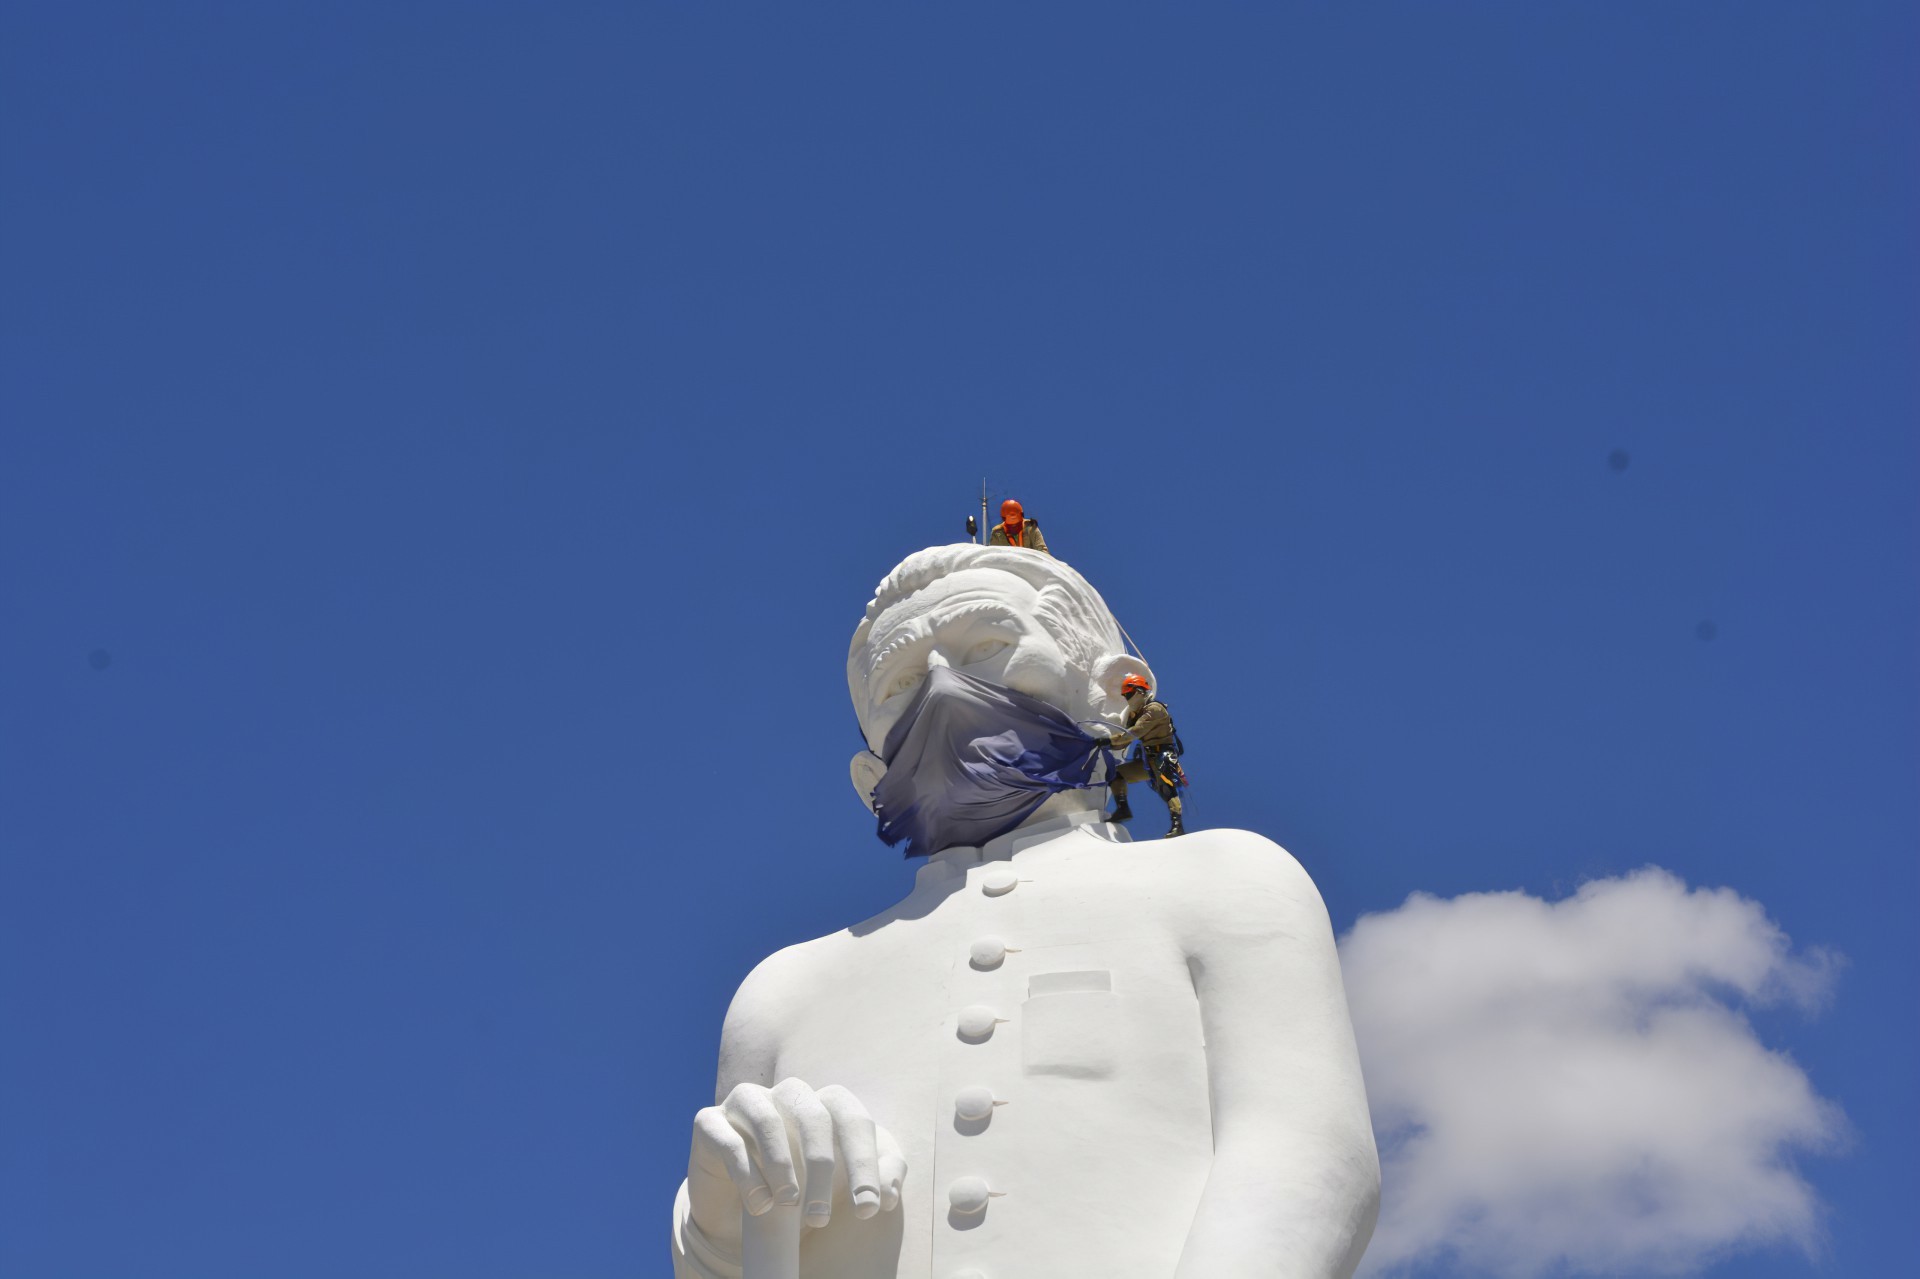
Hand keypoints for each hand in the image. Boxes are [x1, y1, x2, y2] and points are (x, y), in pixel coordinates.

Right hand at [685, 1079, 906, 1246]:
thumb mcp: (841, 1188)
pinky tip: (759, 1204)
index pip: (852, 1119)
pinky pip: (728, 1139)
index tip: (870, 1207)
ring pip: (767, 1118)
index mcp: (824, 1103)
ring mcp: (746, 1103)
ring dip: (782, 1164)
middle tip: (821, 1217)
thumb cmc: (801, 1189)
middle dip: (823, 1167)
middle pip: (813, 1115)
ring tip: (788, 1204)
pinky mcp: (709, 1122)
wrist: (738, 1208)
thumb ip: (875, 1183)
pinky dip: (746, 1173)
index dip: (865, 1161)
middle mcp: (787, 1095)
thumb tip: (886, 1195)